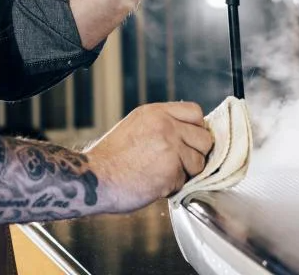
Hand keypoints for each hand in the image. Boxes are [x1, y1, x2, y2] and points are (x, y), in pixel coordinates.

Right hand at [88, 102, 213, 212]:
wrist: (93, 178)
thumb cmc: (112, 158)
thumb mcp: (136, 127)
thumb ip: (163, 125)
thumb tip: (190, 134)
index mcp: (156, 113)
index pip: (196, 112)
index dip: (196, 129)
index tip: (187, 141)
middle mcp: (166, 126)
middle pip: (205, 138)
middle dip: (195, 153)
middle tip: (178, 162)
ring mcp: (170, 148)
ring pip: (199, 162)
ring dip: (185, 172)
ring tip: (161, 173)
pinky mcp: (172, 171)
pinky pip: (186, 181)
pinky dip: (173, 186)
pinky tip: (154, 183)